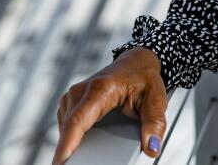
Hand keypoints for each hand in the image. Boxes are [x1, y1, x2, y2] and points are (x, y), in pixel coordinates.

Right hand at [52, 47, 166, 163]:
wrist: (137, 63)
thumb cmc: (144, 79)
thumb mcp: (157, 99)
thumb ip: (155, 124)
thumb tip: (152, 148)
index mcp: (101, 88)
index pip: (77, 121)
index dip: (66, 145)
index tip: (60, 164)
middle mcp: (81, 91)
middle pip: (69, 130)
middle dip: (73, 153)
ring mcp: (73, 97)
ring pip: (67, 131)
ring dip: (77, 146)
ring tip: (94, 157)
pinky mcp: (71, 104)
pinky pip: (69, 128)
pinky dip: (77, 139)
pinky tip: (92, 145)